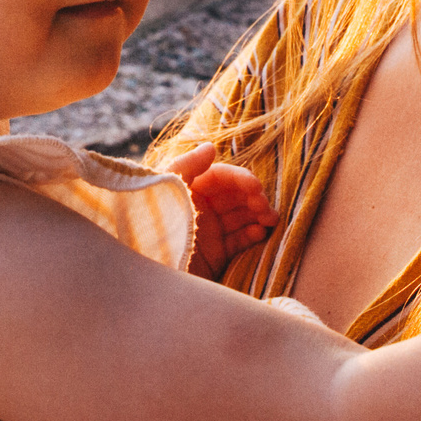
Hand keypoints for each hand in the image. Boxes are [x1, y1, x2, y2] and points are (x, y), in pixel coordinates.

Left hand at [162, 143, 277, 278]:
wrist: (150, 274)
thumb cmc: (155, 224)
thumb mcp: (167, 188)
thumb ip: (187, 165)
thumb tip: (211, 147)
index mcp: (188, 190)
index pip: (220, 177)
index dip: (240, 179)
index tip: (256, 188)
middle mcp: (200, 209)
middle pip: (234, 196)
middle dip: (253, 198)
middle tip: (265, 207)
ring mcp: (208, 232)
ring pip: (240, 217)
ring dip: (258, 215)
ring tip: (270, 219)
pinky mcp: (215, 255)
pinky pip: (238, 241)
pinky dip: (252, 236)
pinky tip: (260, 233)